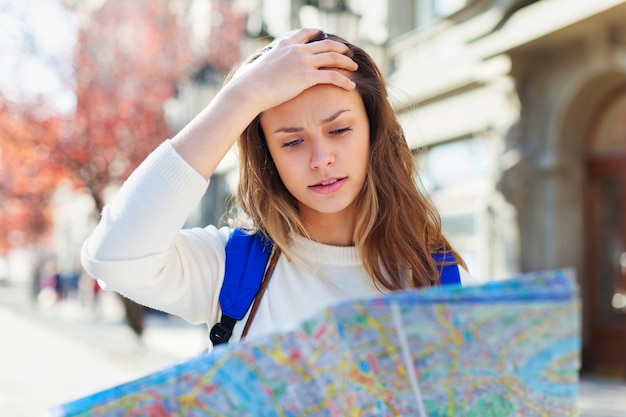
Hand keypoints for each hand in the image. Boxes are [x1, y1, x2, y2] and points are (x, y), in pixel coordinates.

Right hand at [227, 28, 358, 112]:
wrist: (249, 90)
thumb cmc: (251, 83)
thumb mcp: (261, 66)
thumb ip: (271, 63)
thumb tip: (267, 71)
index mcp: (285, 44)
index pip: (306, 32)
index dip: (319, 33)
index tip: (326, 37)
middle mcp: (296, 50)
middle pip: (326, 44)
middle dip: (340, 47)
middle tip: (349, 53)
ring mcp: (303, 62)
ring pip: (333, 57)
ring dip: (347, 61)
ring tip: (355, 67)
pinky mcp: (307, 77)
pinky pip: (332, 76)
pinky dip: (344, 80)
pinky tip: (351, 86)